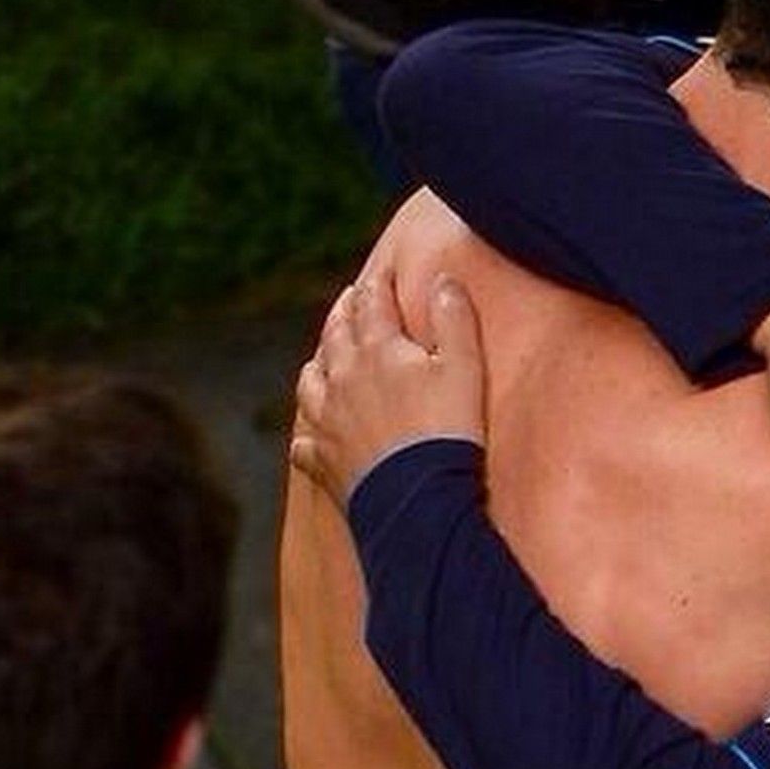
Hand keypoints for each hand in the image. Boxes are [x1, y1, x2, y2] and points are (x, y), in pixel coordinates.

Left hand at [290, 273, 486, 504]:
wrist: (417, 498)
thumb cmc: (447, 431)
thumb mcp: (465, 368)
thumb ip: (454, 319)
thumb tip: (443, 279)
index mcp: (377, 351)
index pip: (373, 303)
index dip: (379, 283)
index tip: (384, 270)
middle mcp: (342, 378)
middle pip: (336, 334)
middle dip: (345, 312)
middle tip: (352, 299)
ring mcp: (326, 420)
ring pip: (310, 381)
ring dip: (319, 363)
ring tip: (326, 357)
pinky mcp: (323, 459)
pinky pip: (305, 442)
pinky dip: (307, 434)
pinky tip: (310, 435)